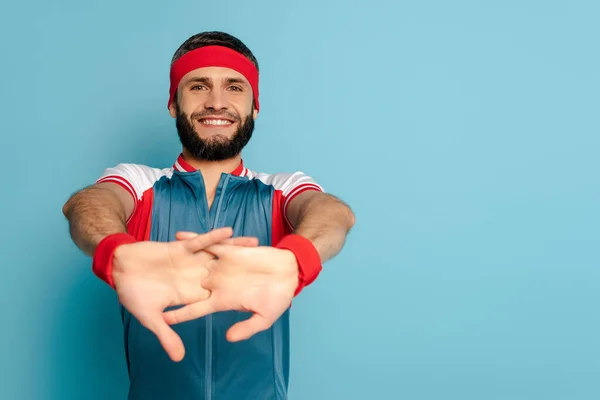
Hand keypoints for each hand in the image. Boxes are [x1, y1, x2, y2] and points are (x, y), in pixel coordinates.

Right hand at [111, 227, 257, 361]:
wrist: (118, 268)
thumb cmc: (132, 294)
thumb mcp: (149, 318)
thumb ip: (166, 334)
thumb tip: (178, 357)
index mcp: (189, 295)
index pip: (216, 297)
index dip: (235, 297)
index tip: (256, 296)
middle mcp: (194, 277)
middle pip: (225, 273)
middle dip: (244, 270)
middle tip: (267, 267)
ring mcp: (189, 261)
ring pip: (217, 254)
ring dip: (235, 249)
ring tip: (257, 244)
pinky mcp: (181, 247)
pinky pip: (201, 241)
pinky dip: (213, 237)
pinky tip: (229, 231)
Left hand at [162, 245, 298, 341]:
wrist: (290, 273)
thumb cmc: (279, 297)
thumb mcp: (264, 318)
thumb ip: (246, 328)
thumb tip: (228, 338)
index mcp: (223, 300)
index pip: (196, 309)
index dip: (179, 314)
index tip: (161, 320)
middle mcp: (218, 282)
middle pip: (189, 285)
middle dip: (170, 285)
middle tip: (147, 286)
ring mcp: (223, 266)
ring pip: (194, 262)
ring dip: (177, 259)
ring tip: (156, 255)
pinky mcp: (230, 251)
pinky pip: (209, 243)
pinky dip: (195, 239)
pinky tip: (179, 236)